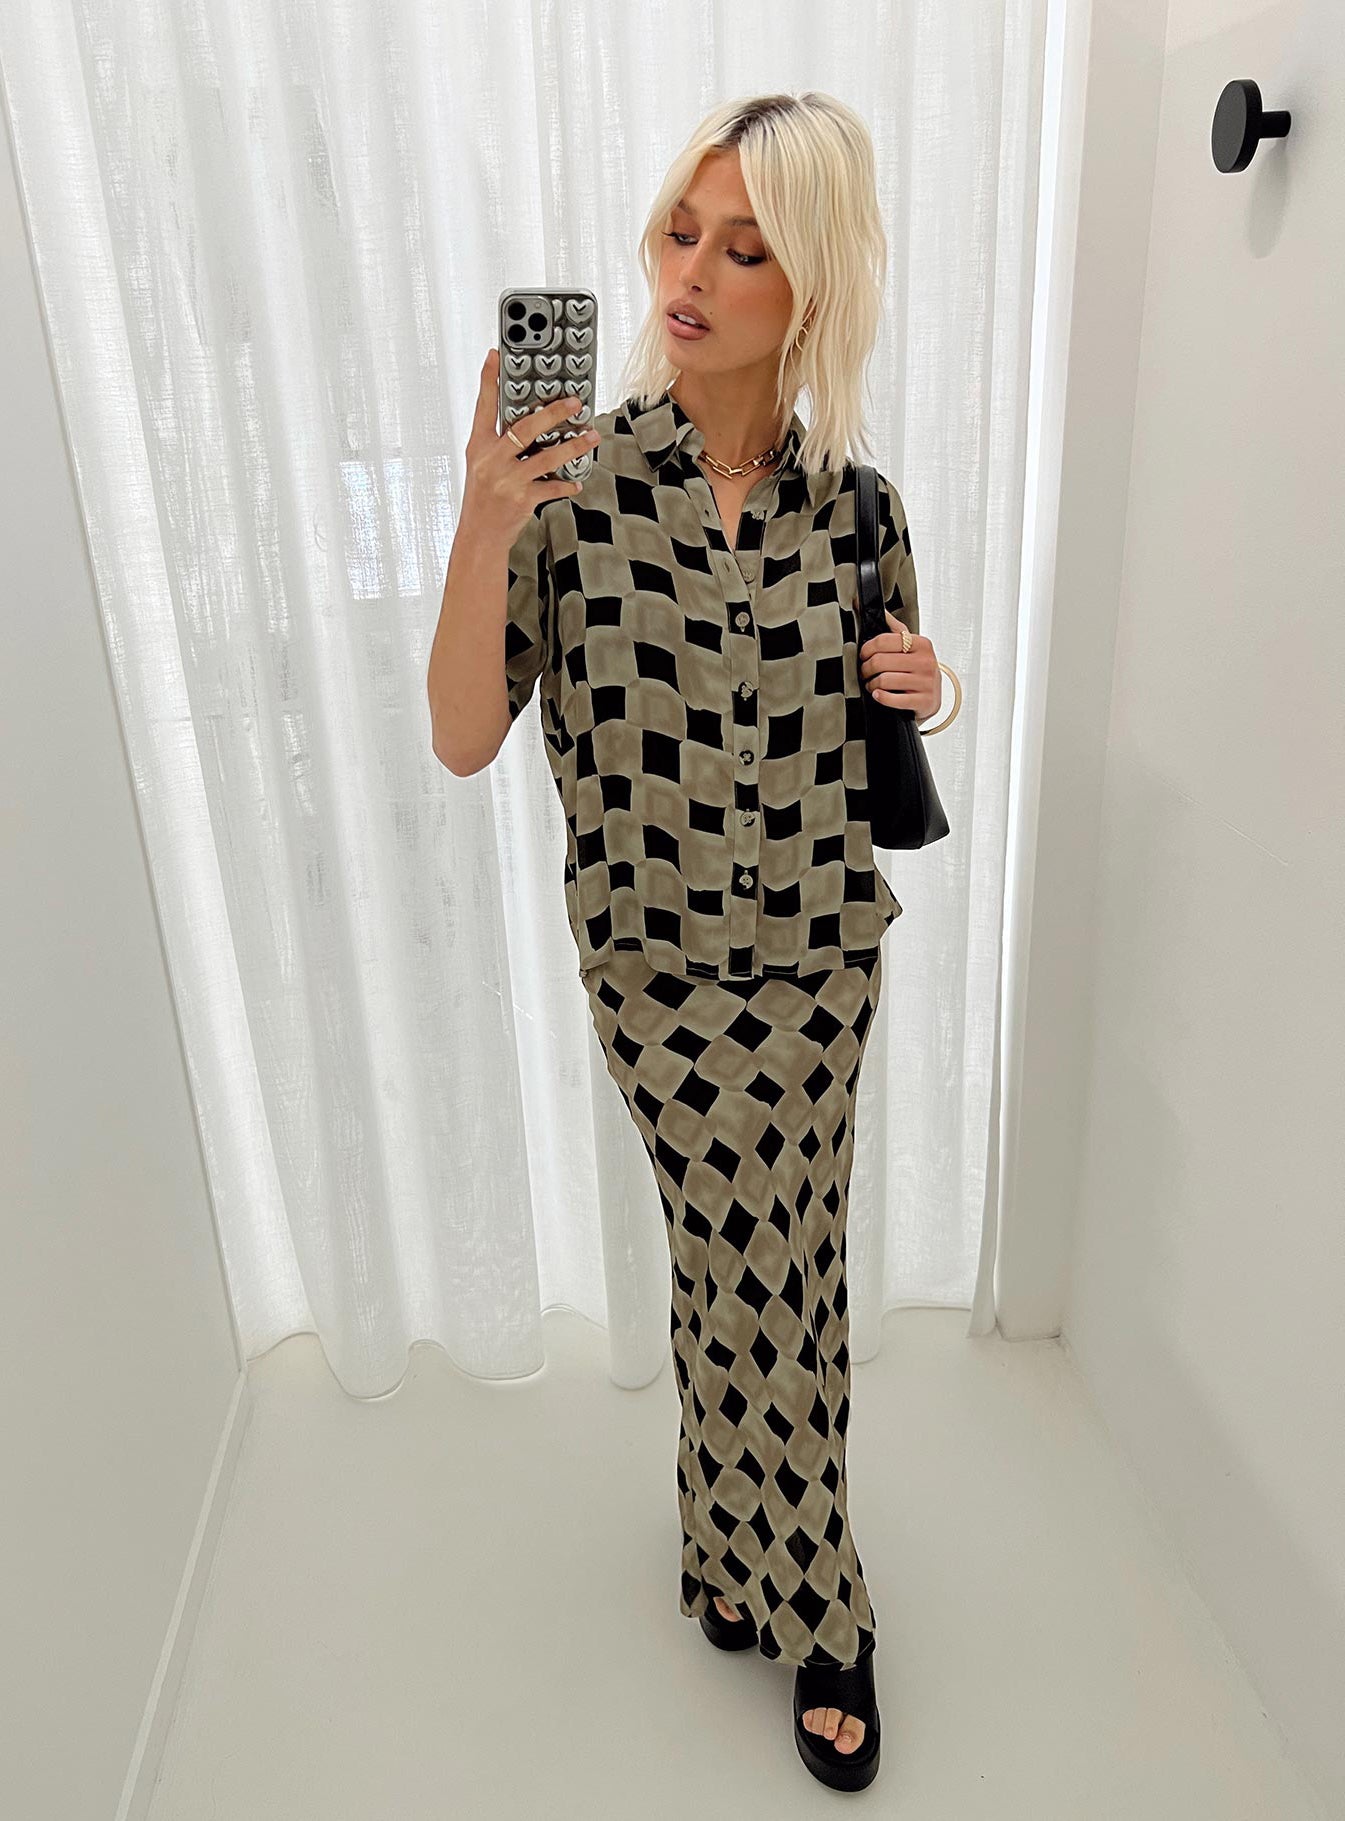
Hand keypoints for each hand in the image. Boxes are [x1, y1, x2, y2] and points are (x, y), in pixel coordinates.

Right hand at [461, 347, 600, 548]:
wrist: (479, 535)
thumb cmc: (482, 497)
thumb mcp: (481, 464)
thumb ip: (499, 442)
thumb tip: (527, 420)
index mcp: (478, 446)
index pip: (484, 407)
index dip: (488, 380)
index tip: (495, 356)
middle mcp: (491, 460)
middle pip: (526, 428)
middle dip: (554, 412)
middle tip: (574, 402)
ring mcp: (507, 479)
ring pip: (547, 457)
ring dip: (573, 447)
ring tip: (590, 437)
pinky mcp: (522, 499)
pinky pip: (551, 487)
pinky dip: (566, 484)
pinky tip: (576, 481)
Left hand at [859, 607, 940, 722]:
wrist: (933, 696)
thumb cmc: (918, 669)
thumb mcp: (911, 646)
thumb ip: (894, 627)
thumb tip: (875, 608)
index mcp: (921, 643)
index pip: (883, 640)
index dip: (867, 648)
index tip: (863, 655)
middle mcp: (926, 661)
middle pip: (880, 661)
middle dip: (866, 668)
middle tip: (865, 672)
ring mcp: (926, 682)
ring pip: (884, 680)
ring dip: (871, 684)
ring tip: (872, 684)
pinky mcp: (924, 701)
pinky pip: (893, 699)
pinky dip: (881, 697)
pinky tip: (878, 694)